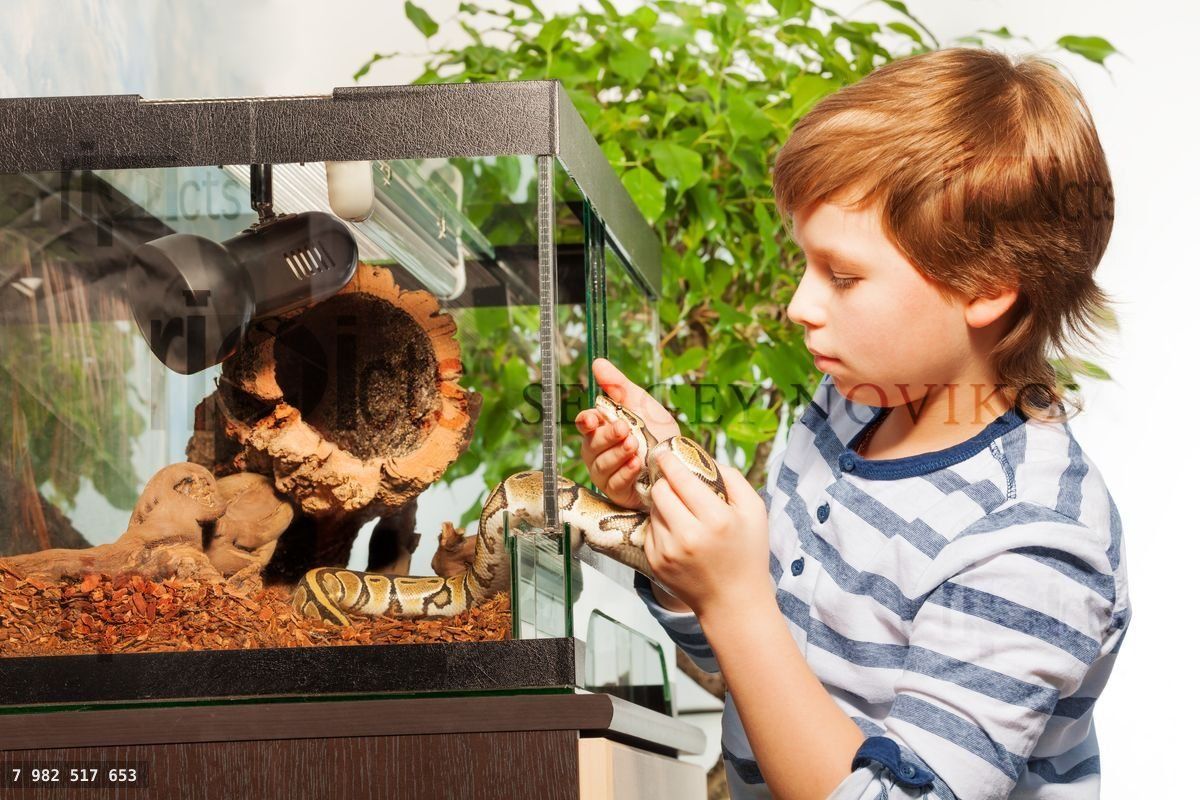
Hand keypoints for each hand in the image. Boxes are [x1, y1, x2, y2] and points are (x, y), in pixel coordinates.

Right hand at [575, 358, 680, 510]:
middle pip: (592, 444)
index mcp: (601, 429)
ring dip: (617, 454)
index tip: (592, 418)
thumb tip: (598, 363)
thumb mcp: (641, 404)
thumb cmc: (658, 432)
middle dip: (608, 436)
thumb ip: (618, 386)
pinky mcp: (617, 492)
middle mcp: (598, 452)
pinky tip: (637, 464)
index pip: (584, 424)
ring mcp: (606, 473)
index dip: (585, 421)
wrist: (682, 460)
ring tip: (633, 445)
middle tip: (624, 429)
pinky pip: (615, 484)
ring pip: (601, 465)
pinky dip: (625, 473)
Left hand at [644, 454, 772, 619]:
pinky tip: (678, 533)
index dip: (669, 461)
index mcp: (716, 520)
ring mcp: (668, 552)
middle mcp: (689, 536)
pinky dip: (661, 526)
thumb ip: (732, 478)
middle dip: (666, 482)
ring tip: (682, 512)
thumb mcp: (755, 511)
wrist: (734, 602)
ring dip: (664, 505)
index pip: (680, 479)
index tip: (664, 453)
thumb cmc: (748, 554)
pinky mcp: (655, 563)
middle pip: (660, 491)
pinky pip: (650, 530)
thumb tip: (703, 457)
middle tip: (673, 482)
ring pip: (653, 510)